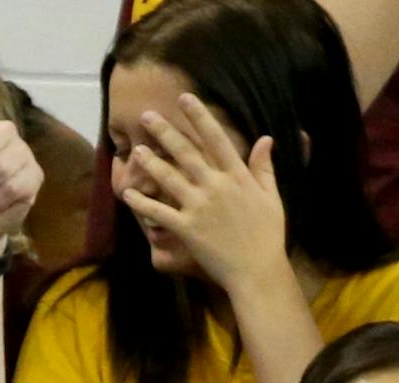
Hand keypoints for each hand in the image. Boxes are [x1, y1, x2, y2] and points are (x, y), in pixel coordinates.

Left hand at [122, 94, 285, 291]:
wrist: (257, 268)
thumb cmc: (267, 234)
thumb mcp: (272, 196)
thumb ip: (264, 167)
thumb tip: (266, 138)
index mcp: (238, 175)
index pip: (216, 138)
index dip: (199, 117)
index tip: (185, 98)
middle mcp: (217, 186)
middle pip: (187, 153)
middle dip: (166, 132)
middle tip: (147, 116)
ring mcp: (200, 206)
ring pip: (170, 178)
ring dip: (150, 163)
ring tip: (135, 149)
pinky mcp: (187, 228)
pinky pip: (159, 212)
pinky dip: (142, 203)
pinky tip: (127, 194)